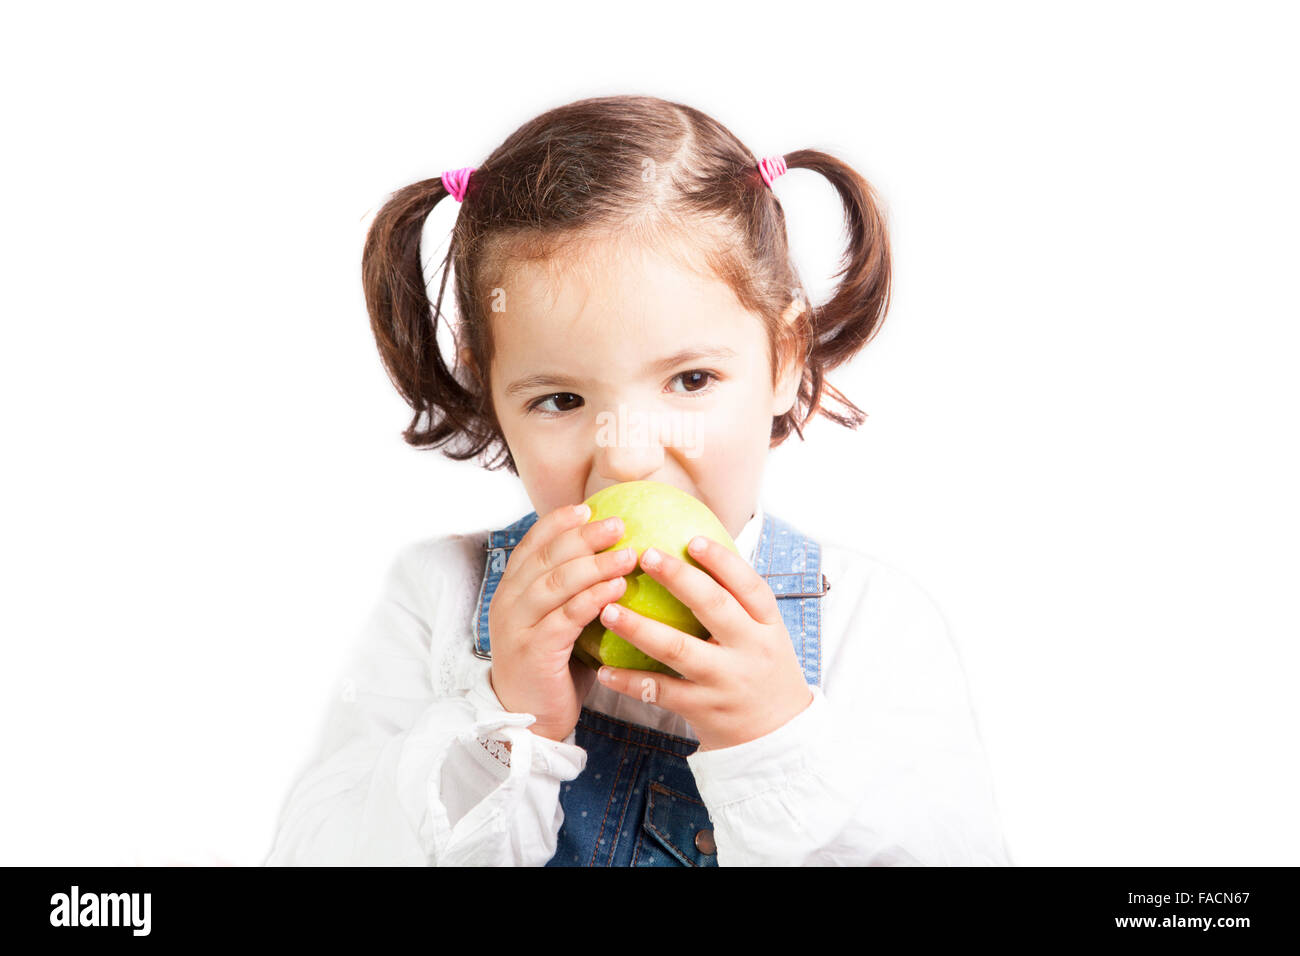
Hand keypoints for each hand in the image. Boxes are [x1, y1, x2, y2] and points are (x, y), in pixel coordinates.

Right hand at [488, 503, 637, 742]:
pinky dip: (594, 598)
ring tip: (629, 554)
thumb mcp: (556, 624)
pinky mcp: (535, 650)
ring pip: (557, 583)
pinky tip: (619, 588)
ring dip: (596, 564)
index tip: (588, 508)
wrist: (528, 722)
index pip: (531, 546)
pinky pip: (567, 617)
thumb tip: (615, 562)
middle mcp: (508, 603)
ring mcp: (518, 626)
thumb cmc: (552, 670)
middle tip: (618, 524)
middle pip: (547, 558)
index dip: (557, 523)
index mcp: (511, 592)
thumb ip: (572, 595)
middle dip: (584, 536)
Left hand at [593, 535, 813, 750]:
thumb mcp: (764, 634)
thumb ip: (737, 601)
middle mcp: (750, 650)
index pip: (750, 586)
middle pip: (715, 607)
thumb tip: (695, 550)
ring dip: (640, 628)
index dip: (723, 561)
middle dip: (679, 579)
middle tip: (645, 555)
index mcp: (768, 626)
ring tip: (608, 610)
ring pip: (679, 650)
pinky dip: (630, 681)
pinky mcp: (704, 710)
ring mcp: (726, 681)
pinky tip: (603, 669)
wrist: (777, 737)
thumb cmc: (761, 671)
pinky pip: (661, 692)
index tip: (693, 539)